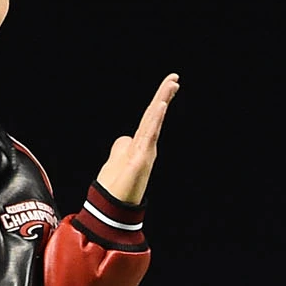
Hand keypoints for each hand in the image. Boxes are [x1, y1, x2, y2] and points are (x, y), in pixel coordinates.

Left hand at [95, 73, 179, 205]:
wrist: (111, 208)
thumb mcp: (117, 159)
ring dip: (162, 102)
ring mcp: (145, 152)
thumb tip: (125, 139)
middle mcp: (145, 146)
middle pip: (154, 116)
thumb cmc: (115, 187)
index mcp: (140, 143)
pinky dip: (155, 120)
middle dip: (164, 95)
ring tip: (171, 85)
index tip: (170, 83)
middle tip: (174, 78)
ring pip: (154, 122)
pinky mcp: (141, 160)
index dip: (159, 100)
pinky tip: (161, 106)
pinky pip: (149, 136)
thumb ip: (122, 147)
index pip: (151, 117)